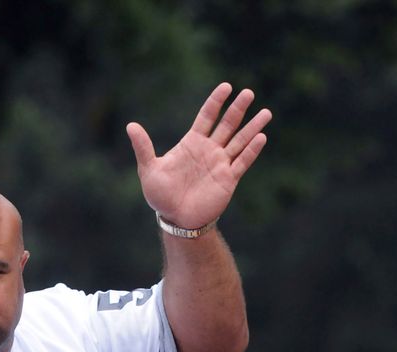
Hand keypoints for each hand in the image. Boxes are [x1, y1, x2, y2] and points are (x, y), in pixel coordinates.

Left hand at [126, 82, 271, 230]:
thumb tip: (130, 125)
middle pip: (227, 125)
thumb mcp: (149, 170)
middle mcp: (209, 150)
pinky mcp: (228, 180)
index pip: (207, 116)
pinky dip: (252, 151)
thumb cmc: (161, 196)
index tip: (226, 87)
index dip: (216, 101)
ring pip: (239, 141)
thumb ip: (143, 147)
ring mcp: (220, 164)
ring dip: (252, 127)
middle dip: (238, 109)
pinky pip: (242, 162)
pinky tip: (261, 138)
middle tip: (249, 93)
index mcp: (192, 143)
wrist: (176, 220)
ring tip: (266, 112)